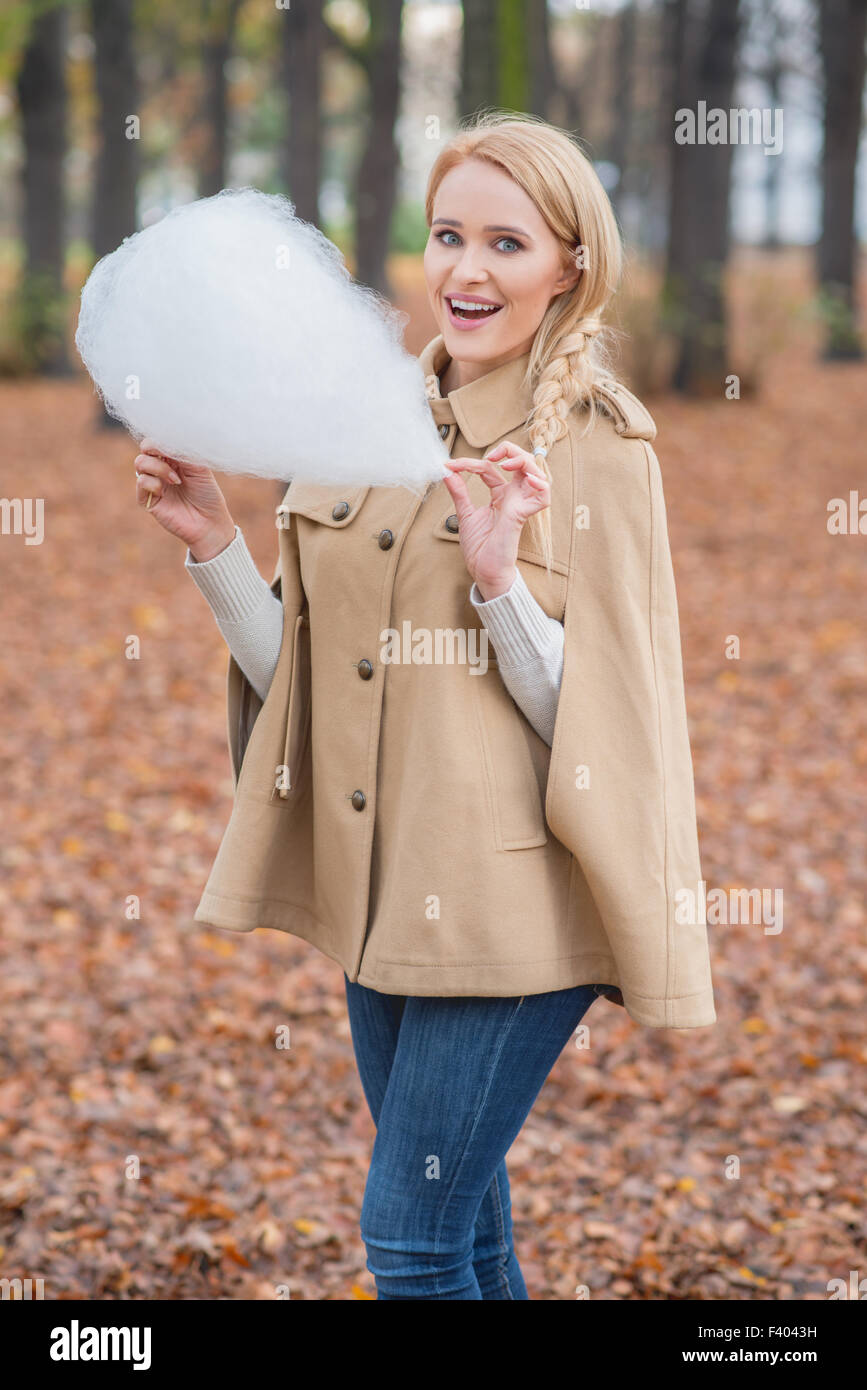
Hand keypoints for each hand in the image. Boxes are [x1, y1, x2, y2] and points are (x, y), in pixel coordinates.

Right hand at [134, 439, 234, 559]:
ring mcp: (154, 484)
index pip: (158, 442)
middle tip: (172, 460)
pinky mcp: (148, 500)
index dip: (160, 439)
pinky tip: (164, 489)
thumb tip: (167, 438)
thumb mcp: (199, 468)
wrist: (210, 523)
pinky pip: (141, 482)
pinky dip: (152, 482)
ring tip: (175, 479)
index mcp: (174, 459)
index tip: (171, 444)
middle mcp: (161, 470)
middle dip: (155, 449)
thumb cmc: (208, 495)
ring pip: (140, 463)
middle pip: (145, 449)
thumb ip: (183, 452)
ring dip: (158, 467)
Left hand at [443, 440, 550, 598]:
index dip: (470, 463)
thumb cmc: (479, 547)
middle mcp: (512, 497)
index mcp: (499, 495)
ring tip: (506, 463)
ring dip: (524, 461)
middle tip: (489, 456)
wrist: (483, 570)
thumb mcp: (465, 514)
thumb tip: (447, 472)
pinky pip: (543, 497)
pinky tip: (528, 479)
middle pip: (521, 462)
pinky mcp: (523, 515)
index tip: (450, 465)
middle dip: (509, 449)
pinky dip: (540, 485)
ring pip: (536, 472)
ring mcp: (519, 504)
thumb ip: (459, 492)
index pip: (490, 469)